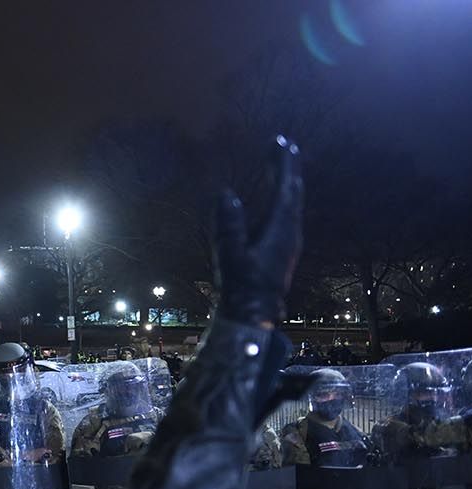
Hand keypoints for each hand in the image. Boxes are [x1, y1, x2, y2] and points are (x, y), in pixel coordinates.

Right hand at [214, 137, 303, 327]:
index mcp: (281, 232)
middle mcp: (290, 234)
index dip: (283, 164)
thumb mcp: (230, 257)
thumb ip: (229, 226)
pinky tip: (276, 198)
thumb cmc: (242, 288)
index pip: (286, 189)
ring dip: (286, 181)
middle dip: (288, 167)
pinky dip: (282, 197)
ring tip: (281, 164)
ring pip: (292, 203)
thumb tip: (226, 194)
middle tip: (283, 144)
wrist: (254, 317)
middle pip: (293, 192)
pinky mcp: (283, 251)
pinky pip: (286, 214)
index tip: (280, 141)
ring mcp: (288, 243)